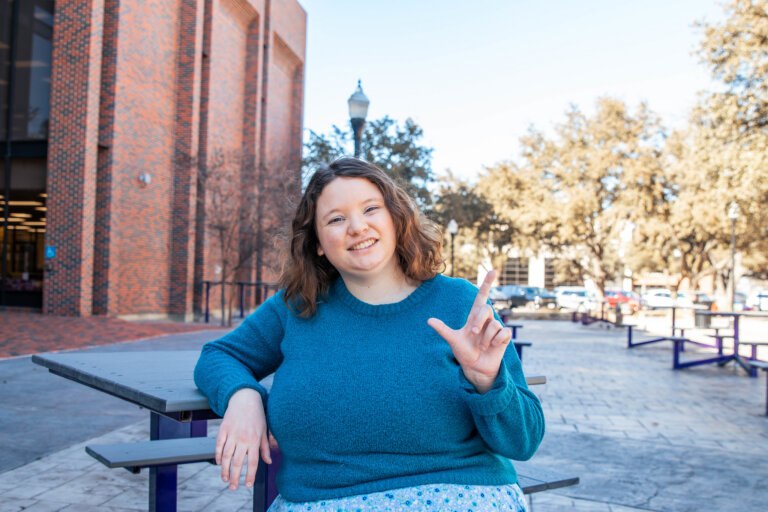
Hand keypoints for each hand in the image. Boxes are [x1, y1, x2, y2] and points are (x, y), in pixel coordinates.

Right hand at [216, 388, 270, 489]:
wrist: (245, 399)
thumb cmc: (257, 415)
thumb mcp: (265, 430)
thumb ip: (265, 447)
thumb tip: (269, 462)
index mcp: (255, 440)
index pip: (253, 462)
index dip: (250, 475)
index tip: (247, 485)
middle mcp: (243, 438)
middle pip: (237, 462)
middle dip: (235, 477)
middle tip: (233, 487)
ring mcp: (232, 434)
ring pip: (225, 456)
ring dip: (224, 470)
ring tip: (225, 479)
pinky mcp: (223, 429)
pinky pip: (218, 445)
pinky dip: (217, 456)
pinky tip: (218, 463)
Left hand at [428, 270, 511, 392]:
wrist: (475, 368)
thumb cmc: (464, 353)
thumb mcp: (453, 340)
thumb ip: (443, 330)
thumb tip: (428, 320)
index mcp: (474, 317)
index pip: (482, 297)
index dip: (486, 284)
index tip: (492, 271)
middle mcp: (486, 320)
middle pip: (486, 309)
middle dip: (479, 322)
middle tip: (473, 334)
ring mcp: (496, 328)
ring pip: (494, 325)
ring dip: (486, 338)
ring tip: (482, 346)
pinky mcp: (504, 337)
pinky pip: (504, 333)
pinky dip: (496, 341)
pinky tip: (493, 347)